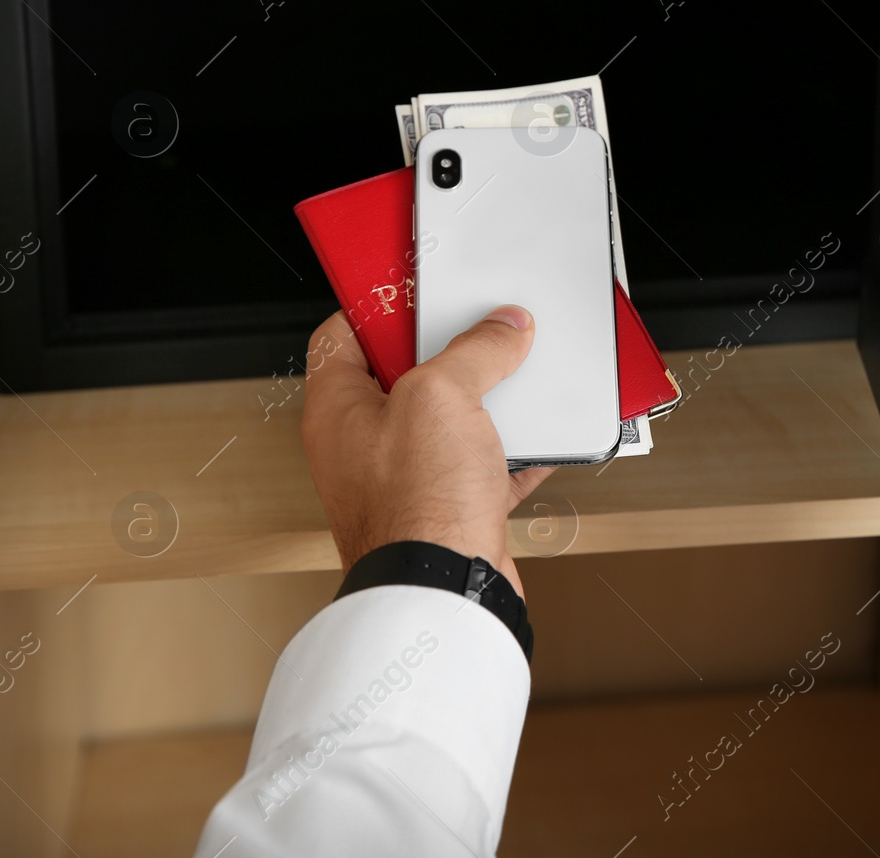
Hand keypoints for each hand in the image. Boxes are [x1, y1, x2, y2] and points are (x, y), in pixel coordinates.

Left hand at [299, 306, 553, 596]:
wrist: (445, 591)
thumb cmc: (414, 508)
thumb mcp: (443, 395)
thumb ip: (475, 351)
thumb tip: (502, 328)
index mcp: (337, 409)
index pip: (343, 335)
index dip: (381, 305)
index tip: (420, 289)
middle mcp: (365, 446)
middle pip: (407, 376)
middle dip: (451, 352)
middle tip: (482, 330)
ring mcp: (406, 480)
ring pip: (450, 422)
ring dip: (489, 400)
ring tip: (518, 376)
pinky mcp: (447, 510)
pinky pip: (483, 467)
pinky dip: (515, 451)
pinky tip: (542, 438)